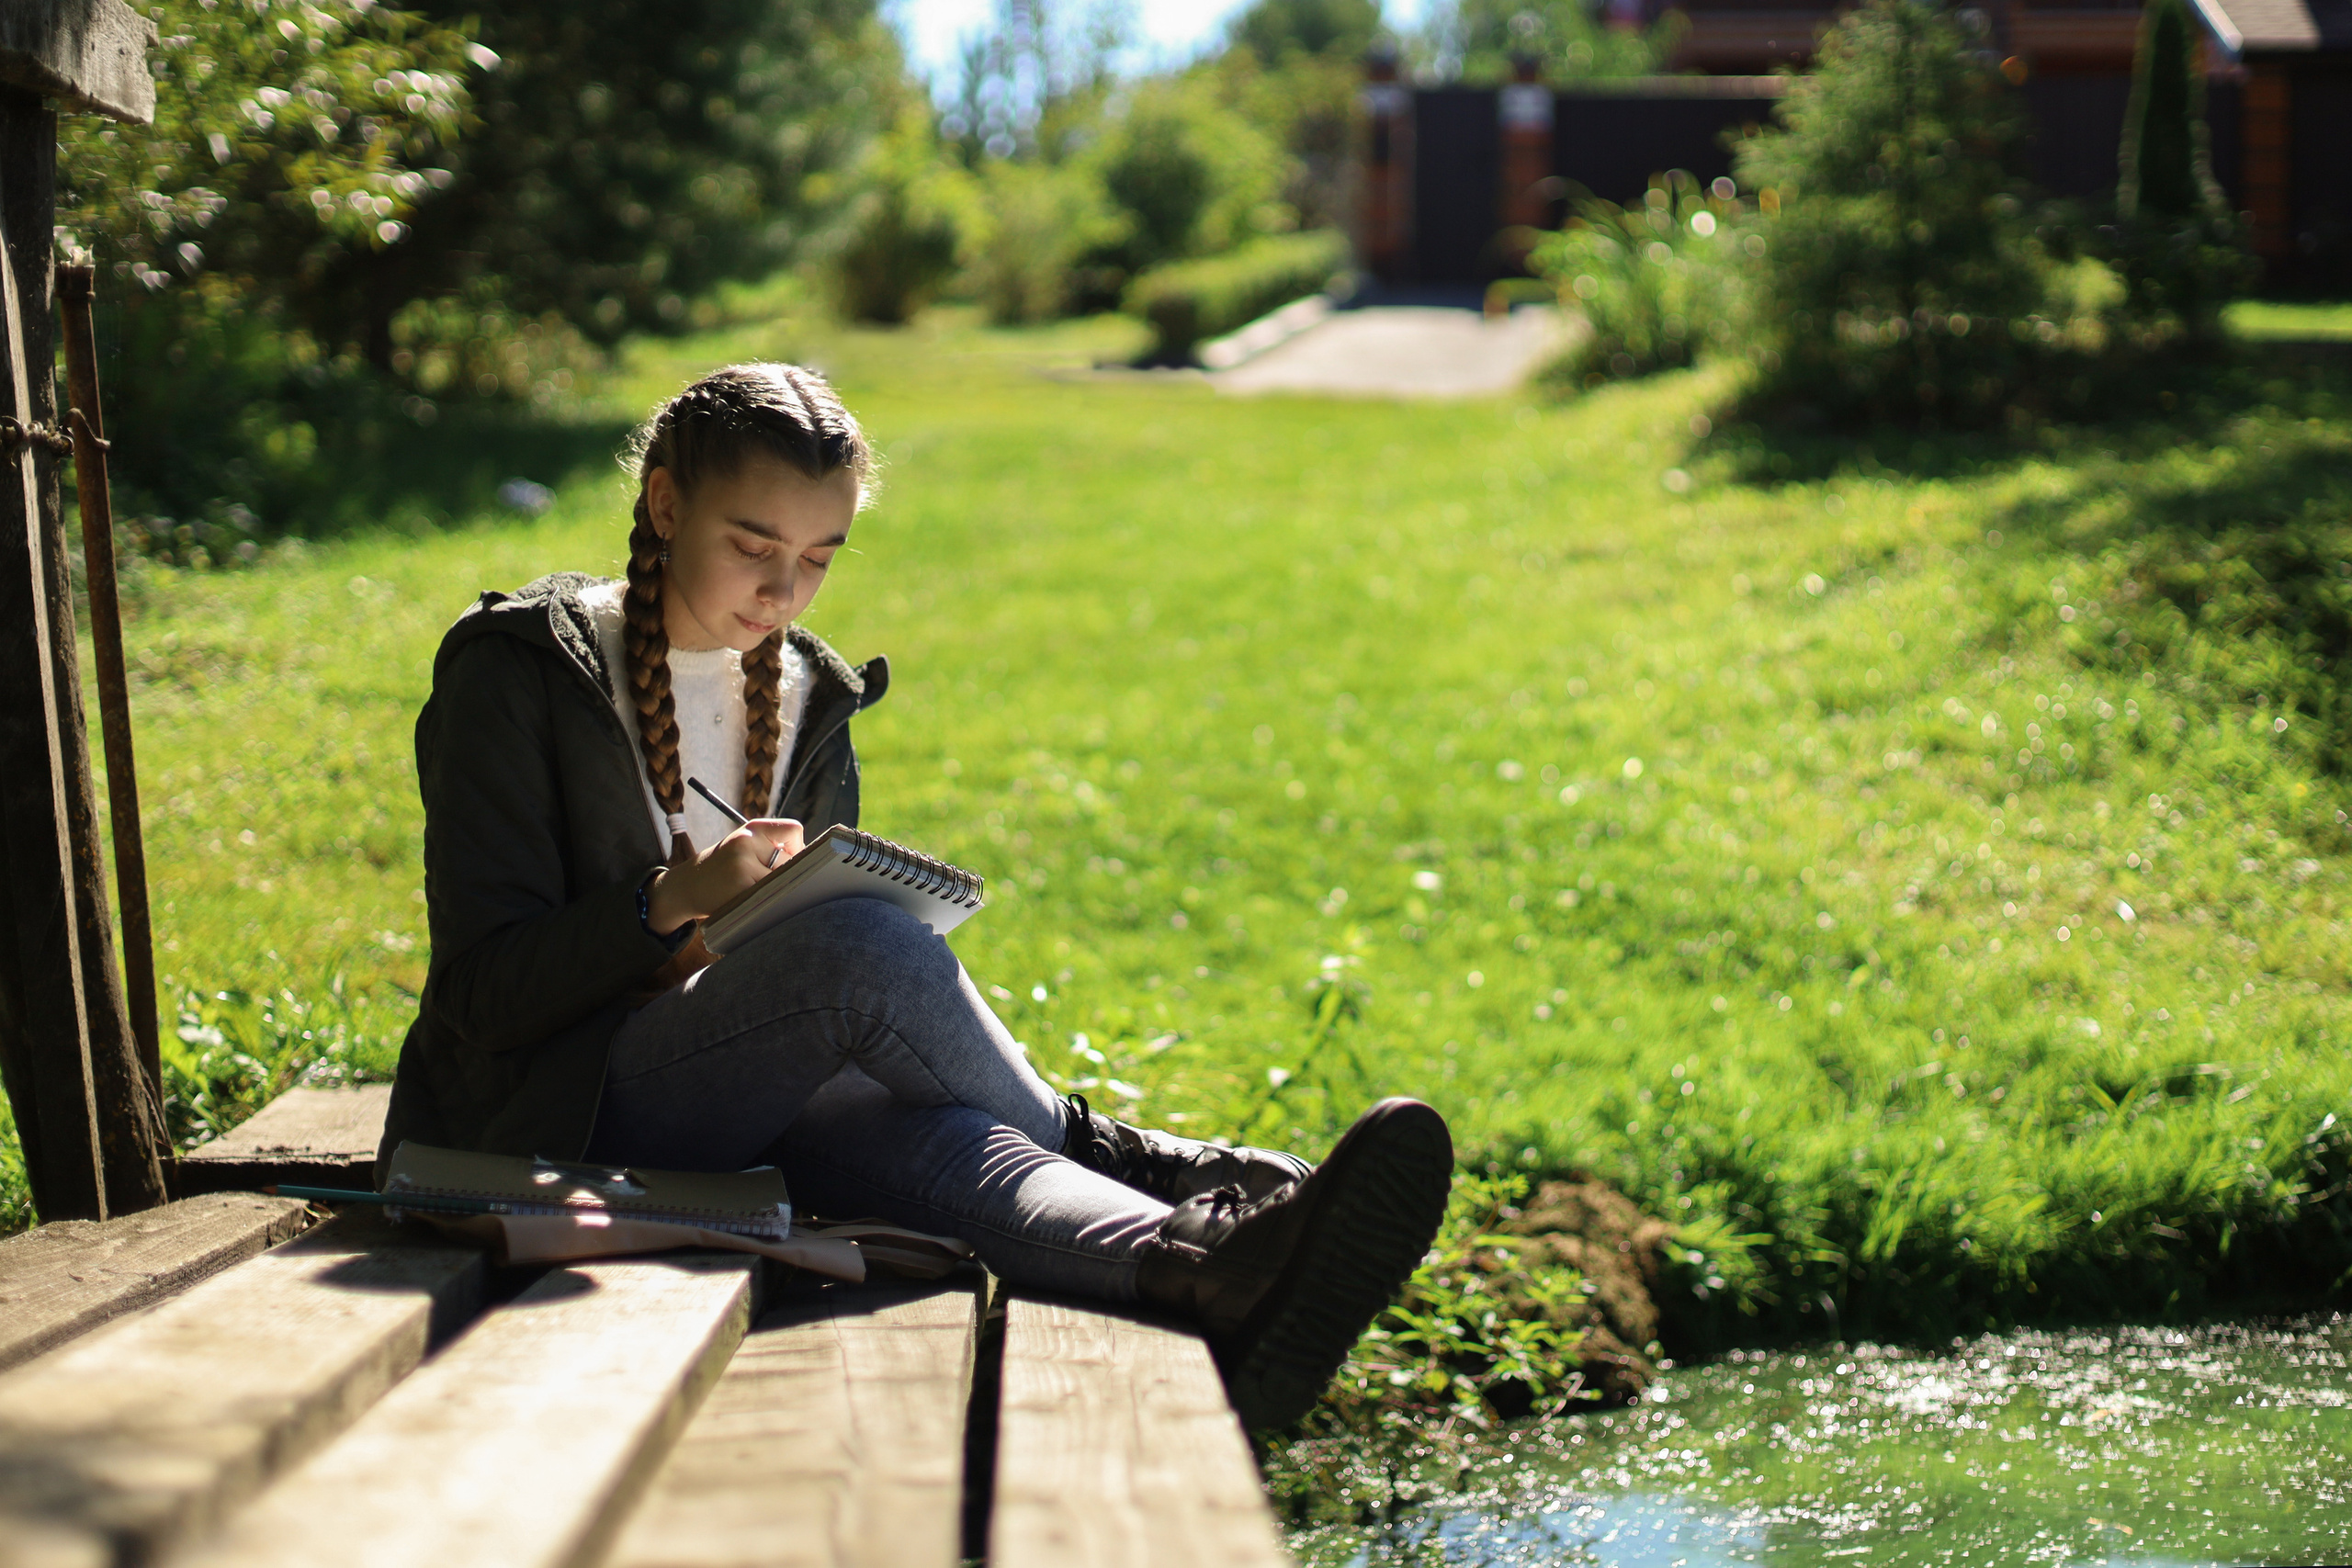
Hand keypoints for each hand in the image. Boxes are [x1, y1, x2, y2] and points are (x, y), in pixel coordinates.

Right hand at [644, 817, 803, 933]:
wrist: (685, 886)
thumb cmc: (724, 868)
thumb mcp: (744, 847)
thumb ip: (773, 849)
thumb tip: (815, 865)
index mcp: (752, 828)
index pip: (794, 831)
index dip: (797, 849)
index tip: (786, 861)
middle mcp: (747, 842)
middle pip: (794, 860)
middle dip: (789, 875)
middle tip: (770, 883)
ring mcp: (743, 865)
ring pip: (785, 880)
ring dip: (780, 891)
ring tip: (759, 893)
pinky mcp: (741, 887)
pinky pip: (772, 896)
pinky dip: (769, 903)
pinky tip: (752, 902)